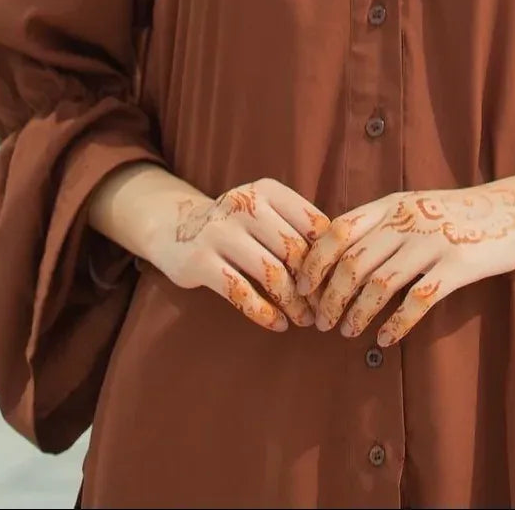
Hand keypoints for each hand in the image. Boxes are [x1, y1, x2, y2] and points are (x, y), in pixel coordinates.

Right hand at [153, 177, 331, 332]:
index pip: (313, 224)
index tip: (337, 282)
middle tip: (324, 308)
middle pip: (295, 251)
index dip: (330, 257)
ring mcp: (220, 232)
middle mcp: (245, 205)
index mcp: (268, 190)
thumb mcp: (265, 211)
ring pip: (271, 274)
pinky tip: (278, 324)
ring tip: (304, 319)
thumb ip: (296, 227)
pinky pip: (241, 293)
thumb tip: (340, 262)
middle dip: (314, 286)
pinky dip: (264, 313)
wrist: (174, 227)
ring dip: (293, 303)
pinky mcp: (200, 261)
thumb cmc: (236, 225)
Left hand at [294, 176, 514, 346]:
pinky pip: (418, 300)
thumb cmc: (460, 213)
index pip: (339, 229)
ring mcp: (433, 241)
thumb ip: (383, 223)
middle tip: (321, 322)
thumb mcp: (416, 206)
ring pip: (380, 284)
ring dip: (357, 313)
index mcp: (393, 204)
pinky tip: (385, 339)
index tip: (302, 287)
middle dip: (330, 296)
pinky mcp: (458, 265)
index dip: (315, 260)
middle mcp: (408, 220)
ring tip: (347, 333)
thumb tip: (339, 252)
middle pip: (353, 261)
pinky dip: (397, 324)